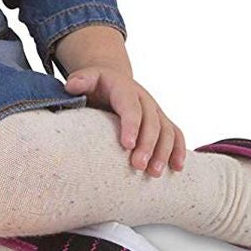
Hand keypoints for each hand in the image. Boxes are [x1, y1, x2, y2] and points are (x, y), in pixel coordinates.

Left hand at [62, 66, 186, 175]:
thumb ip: (80, 81)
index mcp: (126, 90)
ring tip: (154, 173)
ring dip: (164, 152)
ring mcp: (156, 111)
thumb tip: (71, 86)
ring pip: (167, 130)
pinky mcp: (162, 121)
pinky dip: (178, 150)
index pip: (131, 108)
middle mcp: (145, 99)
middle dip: (147, 145)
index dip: (131, 125)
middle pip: (152, 122)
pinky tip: (176, 168)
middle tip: (138, 166)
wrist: (113, 79)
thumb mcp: (87, 77)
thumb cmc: (97, 84)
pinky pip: (176, 134)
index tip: (127, 145)